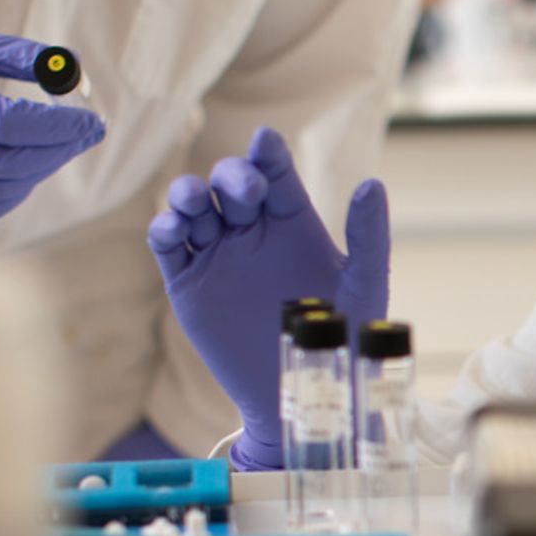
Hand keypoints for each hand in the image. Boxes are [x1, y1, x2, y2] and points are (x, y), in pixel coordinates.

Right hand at [0, 10, 104, 221]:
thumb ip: (16, 56)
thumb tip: (72, 68)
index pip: (14, 125)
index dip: (61, 126)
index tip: (94, 121)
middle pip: (10, 165)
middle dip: (57, 151)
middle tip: (85, 135)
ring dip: (36, 173)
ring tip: (55, 148)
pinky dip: (8, 193)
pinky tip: (22, 169)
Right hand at [147, 127, 389, 470]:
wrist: (299, 395)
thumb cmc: (341, 339)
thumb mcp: (363, 286)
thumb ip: (368, 237)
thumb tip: (372, 184)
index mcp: (292, 222)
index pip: (275, 173)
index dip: (267, 153)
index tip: (265, 141)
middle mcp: (251, 231)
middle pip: (229, 184)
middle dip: (232, 177)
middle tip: (248, 191)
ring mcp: (217, 254)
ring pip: (191, 207)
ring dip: (186, 193)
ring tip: (193, 200)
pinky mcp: (188, 284)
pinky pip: (167, 247)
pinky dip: (163, 229)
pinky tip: (173, 229)